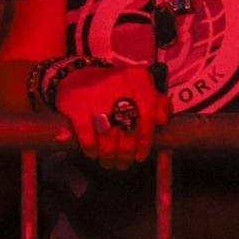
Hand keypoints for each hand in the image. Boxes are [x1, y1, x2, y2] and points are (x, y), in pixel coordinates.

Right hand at [53, 64, 171, 169]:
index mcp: (138, 79)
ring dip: (109, 155)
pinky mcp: (76, 102)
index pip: (149, 117)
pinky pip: (87, 134)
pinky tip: (93, 153)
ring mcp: (95, 93)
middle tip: (123, 163)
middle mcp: (119, 83)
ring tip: (109, 162)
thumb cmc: (115, 88)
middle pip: (127, 130)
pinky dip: (91, 148)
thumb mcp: (140, 89)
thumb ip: (158, 104)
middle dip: (126, 153)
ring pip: (108, 136)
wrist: (78, 75)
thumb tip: (162, 120)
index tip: (140, 155)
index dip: (145, 141)